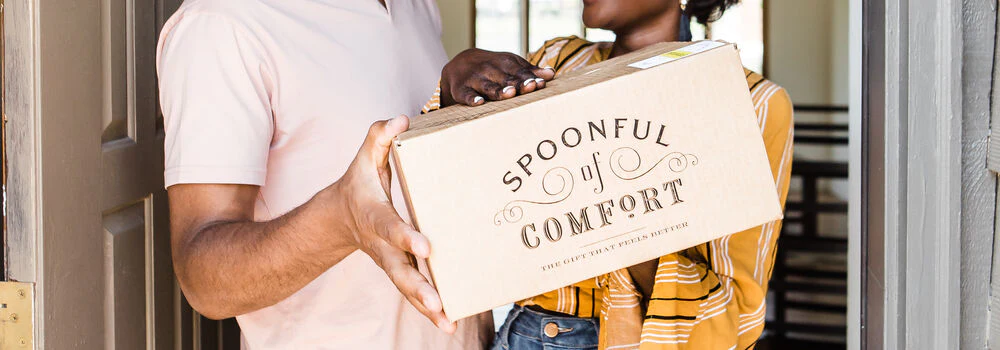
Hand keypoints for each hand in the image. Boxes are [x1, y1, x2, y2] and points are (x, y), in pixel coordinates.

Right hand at [331, 115, 455, 332]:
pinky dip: (430, 310)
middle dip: (418, 287)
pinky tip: (449, 323)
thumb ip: (380, 137)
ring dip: (426, 307)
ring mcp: (390, 262)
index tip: (425, 247)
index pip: (391, 227)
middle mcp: (381, 245)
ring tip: (447, 323)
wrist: (339, 217)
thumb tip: (402, 119)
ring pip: (406, 288)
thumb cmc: (360, 184)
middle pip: (398, 270)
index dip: (406, 237)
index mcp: (374, 216)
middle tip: (436, 303)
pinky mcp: (400, 271)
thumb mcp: (365, 157)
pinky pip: (413, 293)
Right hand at [440, 48, 555, 106]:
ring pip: (488, 86)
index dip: (530, 76)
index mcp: (504, 63)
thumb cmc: (493, 68)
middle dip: (518, 83)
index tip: (540, 83)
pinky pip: (466, 95)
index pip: (519, 70)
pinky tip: (479, 103)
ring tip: (510, 93)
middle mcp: (489, 69)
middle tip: (530, 87)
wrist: (459, 64)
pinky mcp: (460, 89)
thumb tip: (551, 73)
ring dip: (498, 90)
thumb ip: (529, 71)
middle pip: (505, 77)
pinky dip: (472, 98)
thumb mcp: (510, 65)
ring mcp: (474, 79)